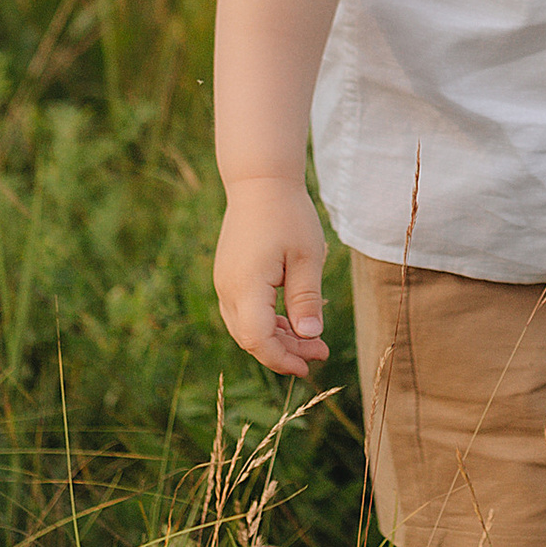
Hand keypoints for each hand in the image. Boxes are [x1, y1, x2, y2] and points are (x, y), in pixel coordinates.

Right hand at [214, 175, 330, 375]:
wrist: (259, 182)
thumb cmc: (288, 215)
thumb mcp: (307, 257)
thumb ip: (306, 299)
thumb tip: (310, 336)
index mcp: (246, 286)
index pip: (257, 340)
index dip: (282, 358)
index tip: (310, 364)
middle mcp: (228, 289)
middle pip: (251, 339)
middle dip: (285, 352)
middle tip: (320, 352)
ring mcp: (225, 283)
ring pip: (246, 328)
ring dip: (277, 339)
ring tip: (312, 340)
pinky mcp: (229, 277)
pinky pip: (244, 312)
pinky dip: (267, 323)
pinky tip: (293, 322)